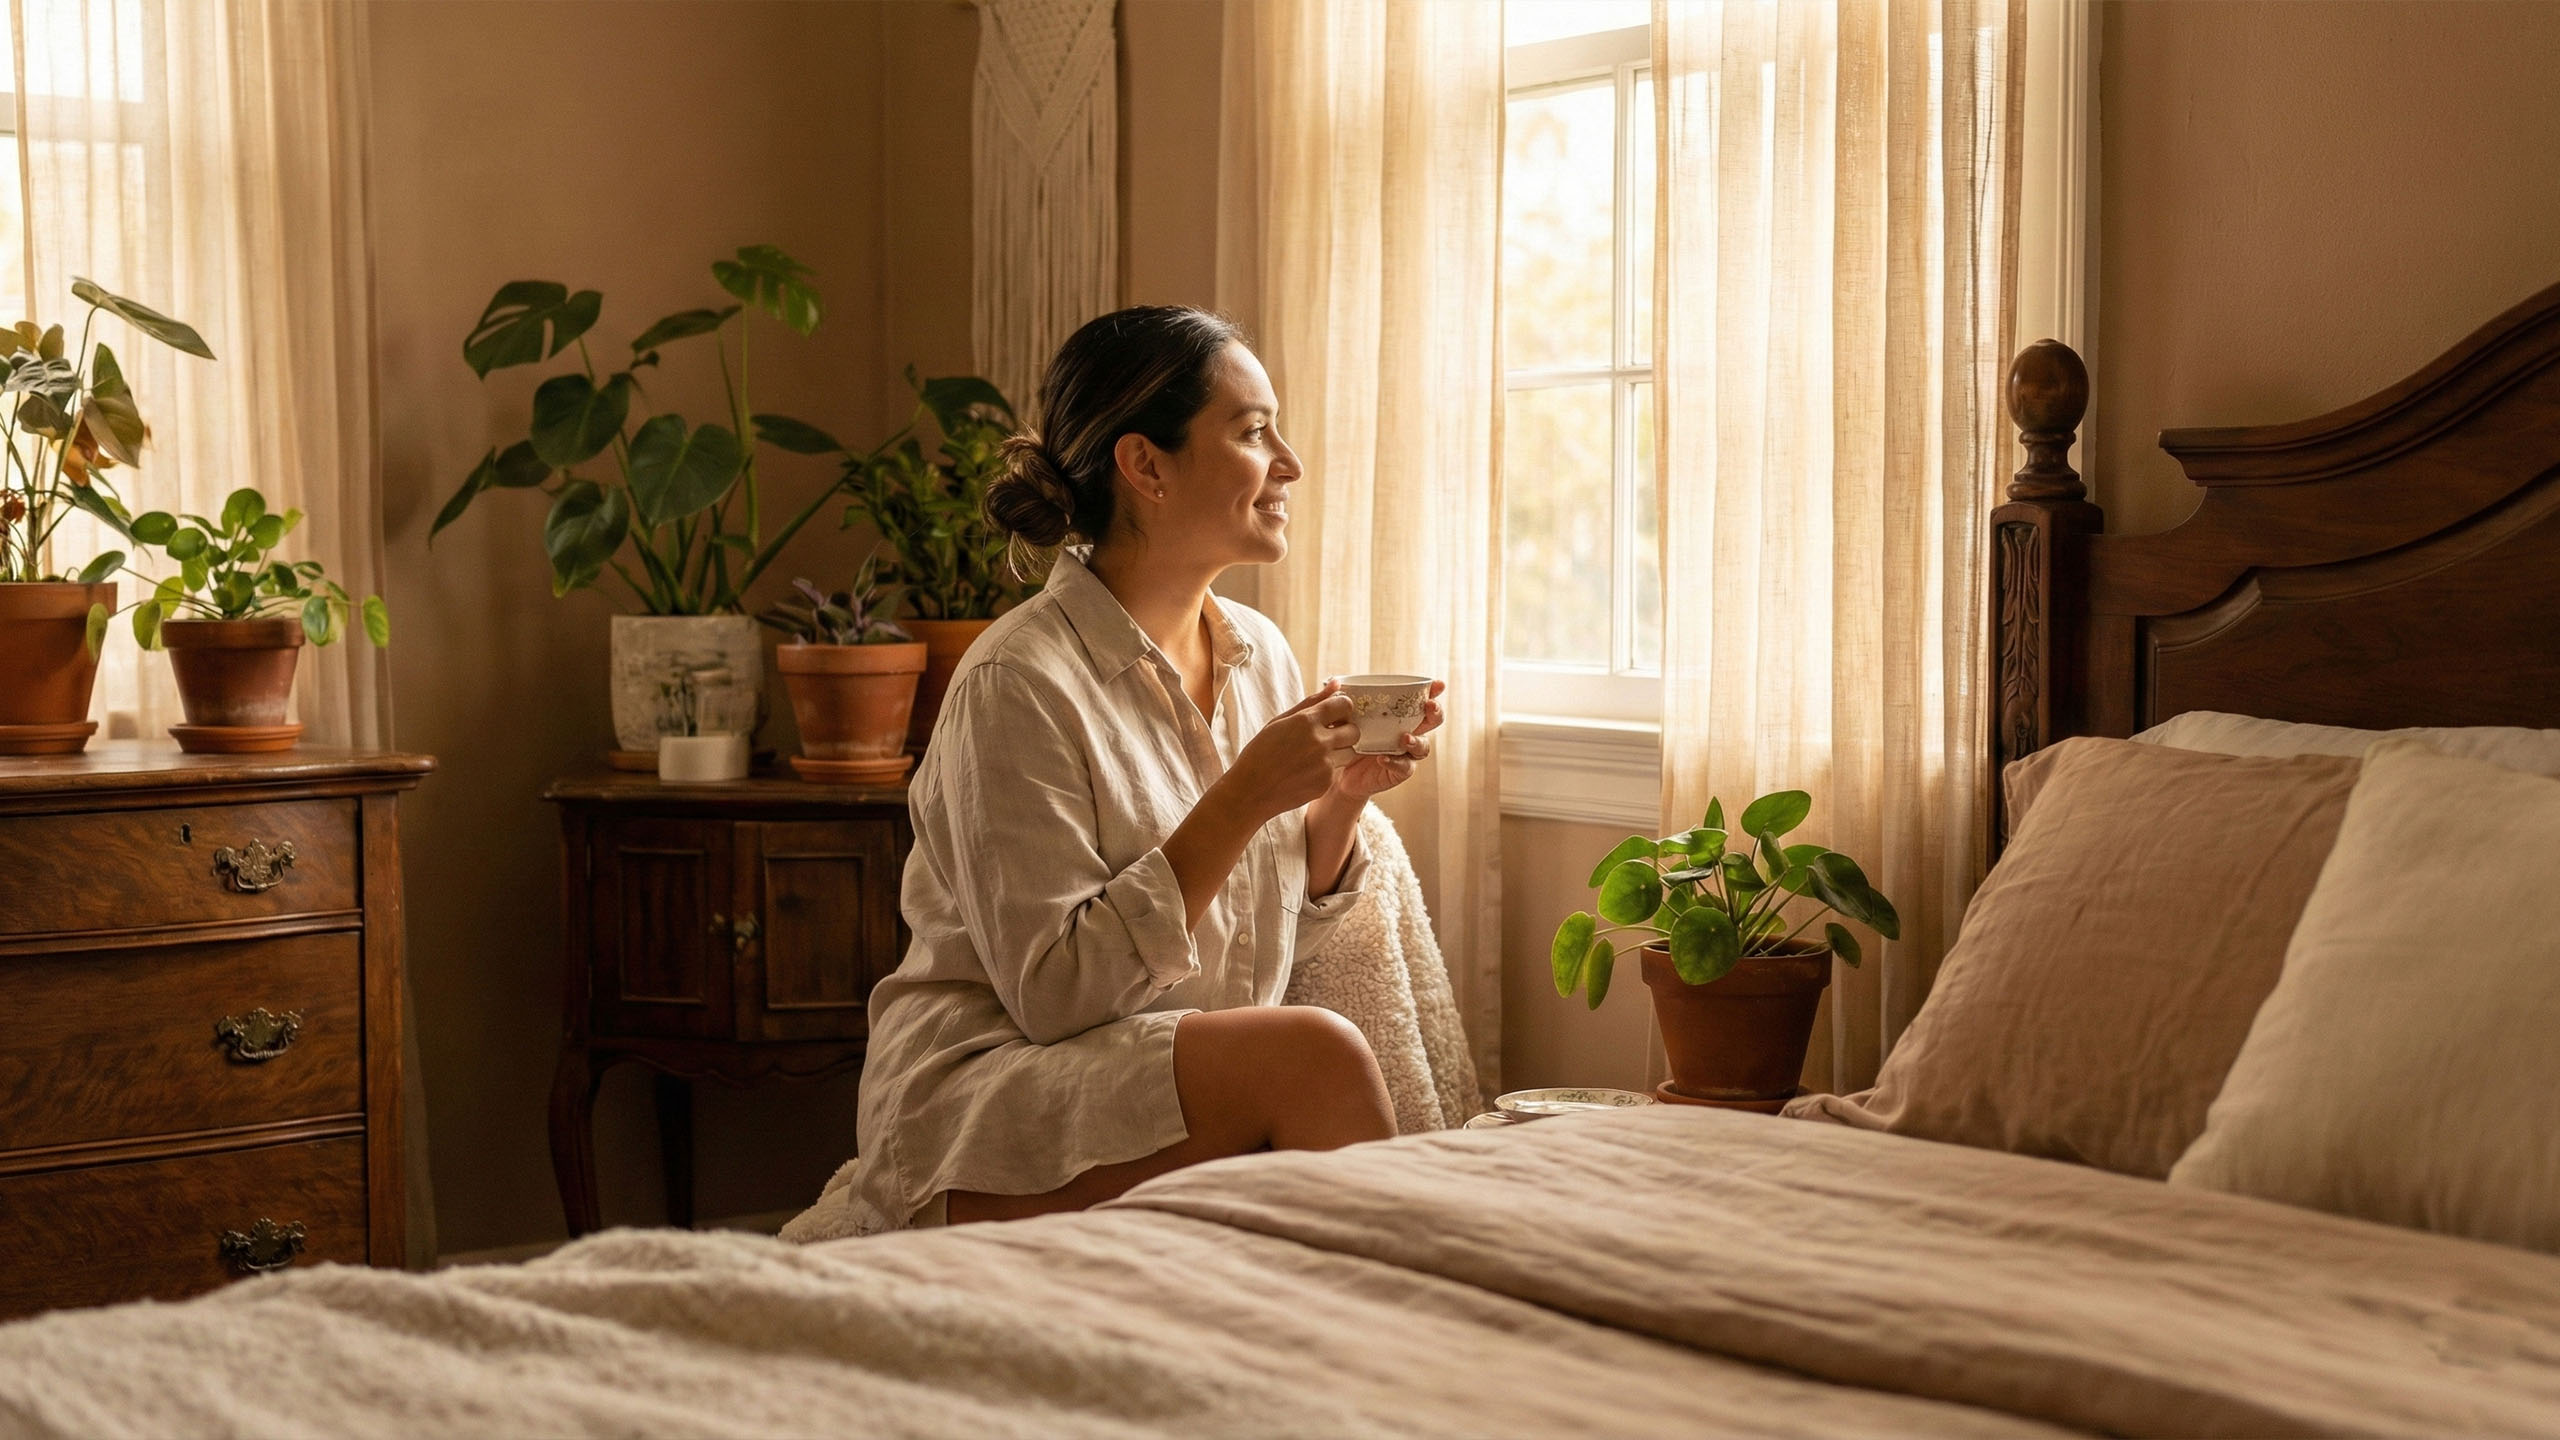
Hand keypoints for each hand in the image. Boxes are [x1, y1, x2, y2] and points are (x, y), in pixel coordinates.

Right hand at [1216, 680, 1358, 820]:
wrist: (1250, 791)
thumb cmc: (1261, 752)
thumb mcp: (1280, 721)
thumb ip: (1311, 702)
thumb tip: (1336, 683)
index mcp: (1306, 721)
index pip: (1344, 705)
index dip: (1342, 708)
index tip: (1334, 714)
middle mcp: (1319, 742)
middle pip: (1354, 731)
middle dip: (1345, 731)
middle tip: (1329, 735)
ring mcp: (1324, 764)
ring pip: (1350, 752)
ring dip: (1339, 751)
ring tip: (1316, 754)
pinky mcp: (1325, 783)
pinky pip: (1337, 770)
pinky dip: (1327, 769)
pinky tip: (1307, 770)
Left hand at [1329, 680, 1442, 800]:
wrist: (1338, 770)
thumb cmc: (1345, 739)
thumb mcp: (1342, 720)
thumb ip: (1341, 704)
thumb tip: (1335, 682)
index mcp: (1400, 716)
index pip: (1421, 700)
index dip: (1433, 692)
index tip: (1437, 684)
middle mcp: (1408, 732)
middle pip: (1432, 721)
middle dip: (1435, 712)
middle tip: (1429, 706)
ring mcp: (1406, 753)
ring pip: (1423, 746)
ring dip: (1416, 741)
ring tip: (1404, 738)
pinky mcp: (1399, 771)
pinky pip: (1405, 767)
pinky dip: (1395, 762)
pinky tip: (1383, 758)